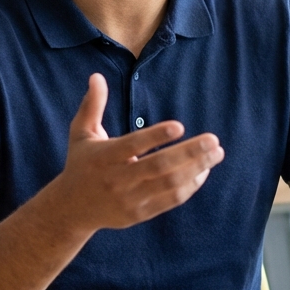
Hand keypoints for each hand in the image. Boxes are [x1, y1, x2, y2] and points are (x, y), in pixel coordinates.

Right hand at [52, 74, 223, 232]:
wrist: (72, 209)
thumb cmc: (81, 163)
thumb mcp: (81, 133)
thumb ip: (92, 105)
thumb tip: (97, 76)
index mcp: (103, 157)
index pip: (132, 146)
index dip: (155, 136)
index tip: (179, 126)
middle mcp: (117, 179)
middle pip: (158, 166)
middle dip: (189, 153)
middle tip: (213, 140)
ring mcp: (130, 199)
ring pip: (169, 184)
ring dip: (197, 169)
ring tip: (216, 153)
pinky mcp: (140, 213)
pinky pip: (171, 200)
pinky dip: (190, 186)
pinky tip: (203, 171)